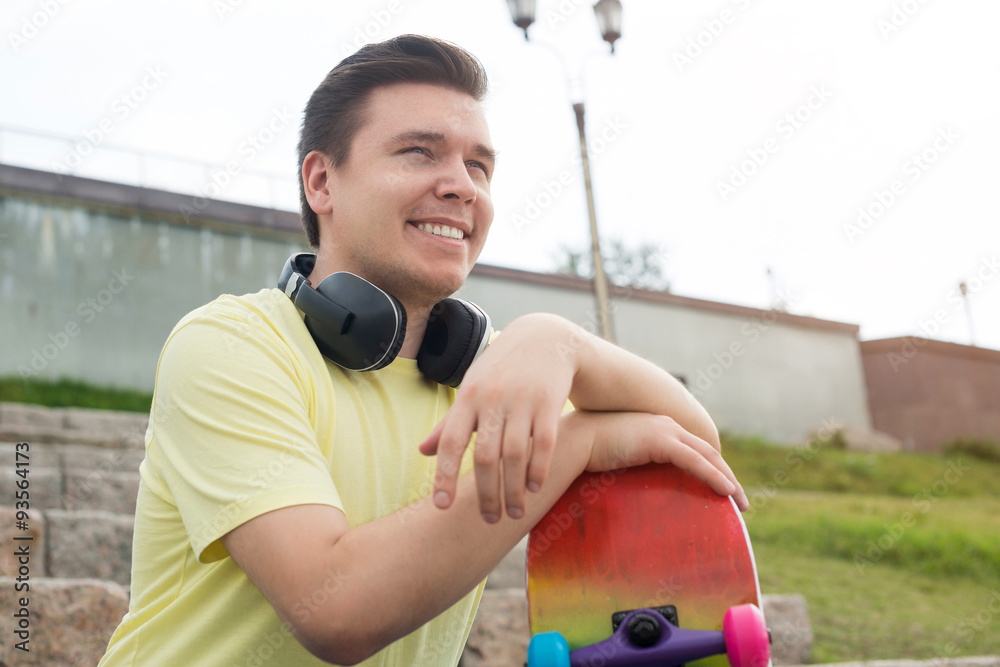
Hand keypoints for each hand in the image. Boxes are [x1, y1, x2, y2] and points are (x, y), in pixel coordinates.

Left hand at [419, 314, 579, 521]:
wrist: (545, 338)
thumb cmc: (500, 369)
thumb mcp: (471, 389)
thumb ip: (449, 422)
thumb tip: (422, 451)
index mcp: (468, 397)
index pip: (450, 441)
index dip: (443, 475)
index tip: (441, 506)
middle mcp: (493, 400)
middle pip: (485, 456)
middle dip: (486, 493)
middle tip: (489, 519)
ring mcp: (522, 401)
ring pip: (515, 456)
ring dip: (513, 490)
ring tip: (513, 513)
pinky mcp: (550, 403)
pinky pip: (544, 444)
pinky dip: (539, 470)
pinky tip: (534, 489)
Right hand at [585, 411, 748, 510]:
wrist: (575, 440)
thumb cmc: (591, 452)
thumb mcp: (621, 458)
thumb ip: (636, 466)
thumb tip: (638, 491)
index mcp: (658, 428)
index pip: (694, 449)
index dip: (712, 468)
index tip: (723, 489)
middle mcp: (666, 425)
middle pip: (708, 452)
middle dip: (728, 476)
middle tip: (740, 500)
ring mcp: (665, 431)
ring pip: (708, 457)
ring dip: (728, 480)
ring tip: (740, 502)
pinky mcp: (661, 441)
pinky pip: (696, 462)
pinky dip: (714, 476)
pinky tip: (727, 491)